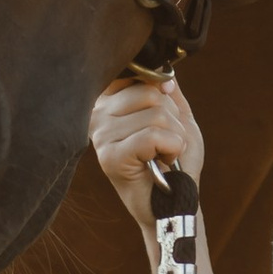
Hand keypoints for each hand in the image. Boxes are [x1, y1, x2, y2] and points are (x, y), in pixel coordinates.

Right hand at [88, 72, 205, 255]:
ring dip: (175, 137)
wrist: (175, 201)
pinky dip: (172, 148)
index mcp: (109, 101)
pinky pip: (153, 135)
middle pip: (151, 92)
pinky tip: (163, 162)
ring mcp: (100, 136)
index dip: (161, 90)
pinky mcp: (110, 157)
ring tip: (164, 155)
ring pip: (156, 114)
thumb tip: (161, 72)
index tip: (164, 110)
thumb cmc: (174, 160)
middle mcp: (97, 114)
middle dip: (173, 118)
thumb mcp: (175, 115)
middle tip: (165, 143)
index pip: (137, 72)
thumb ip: (166, 88)